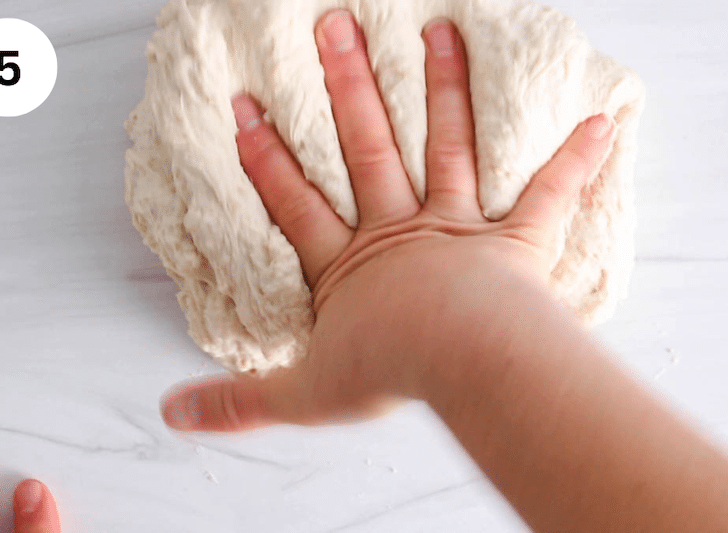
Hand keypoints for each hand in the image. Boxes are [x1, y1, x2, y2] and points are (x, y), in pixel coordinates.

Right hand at [161, 11, 614, 430]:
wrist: (459, 362)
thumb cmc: (386, 372)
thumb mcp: (302, 394)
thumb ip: (239, 401)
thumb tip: (172, 414)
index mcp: (348, 266)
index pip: (296, 202)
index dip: (266, 158)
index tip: (245, 107)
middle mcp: (399, 233)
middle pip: (367, 151)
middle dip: (349, 89)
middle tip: (334, 28)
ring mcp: (458, 230)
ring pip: (447, 150)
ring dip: (444, 93)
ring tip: (438, 34)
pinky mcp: (515, 241)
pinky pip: (547, 195)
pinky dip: (573, 161)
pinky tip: (600, 121)